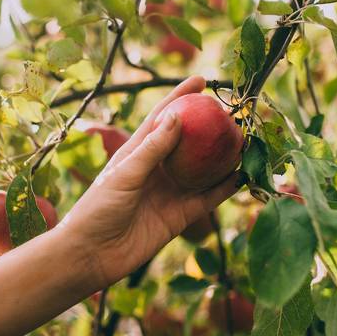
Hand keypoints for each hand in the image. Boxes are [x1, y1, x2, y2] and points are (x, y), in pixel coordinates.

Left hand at [60, 76, 238, 287]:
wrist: (91, 255)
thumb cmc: (97, 209)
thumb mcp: (124, 173)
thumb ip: (152, 147)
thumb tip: (176, 115)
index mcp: (138, 151)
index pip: (163, 117)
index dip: (180, 97)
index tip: (201, 80)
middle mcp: (157, 169)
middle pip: (189, 142)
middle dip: (209, 126)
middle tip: (232, 113)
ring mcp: (170, 192)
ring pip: (203, 170)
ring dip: (223, 157)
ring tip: (245, 141)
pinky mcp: (179, 216)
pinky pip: (208, 198)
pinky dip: (225, 188)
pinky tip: (243, 176)